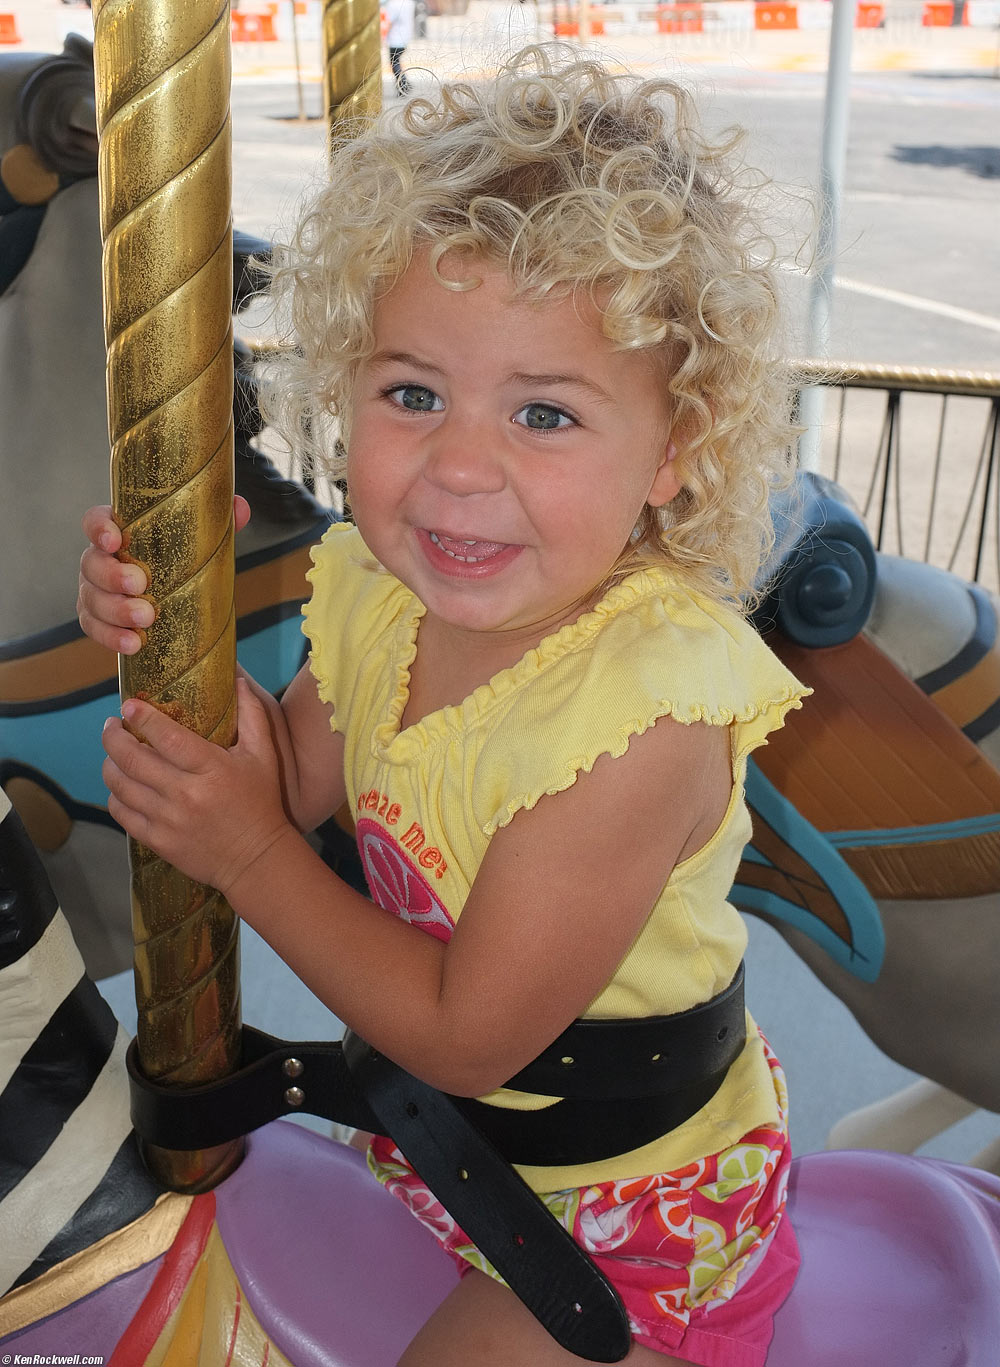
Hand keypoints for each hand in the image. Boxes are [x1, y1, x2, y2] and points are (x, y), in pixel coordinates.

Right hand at [79, 497, 251, 654]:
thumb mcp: (201, 542)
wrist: (181, 604)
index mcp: (121, 533)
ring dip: (116, 610)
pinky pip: (95, 628)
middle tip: (140, 585)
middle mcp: (101, 559)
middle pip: (91, 563)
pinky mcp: (98, 620)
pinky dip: (111, 637)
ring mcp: (95, 591)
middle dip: (112, 575)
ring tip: (145, 620)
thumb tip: (240, 507)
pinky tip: (133, 644)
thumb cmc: (182, 563)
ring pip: (91, 599)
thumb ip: (219, 522)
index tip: (115, 540)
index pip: (97, 522)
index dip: (99, 528)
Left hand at [102, 676, 292, 896]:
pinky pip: (122, 813)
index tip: (128, 705)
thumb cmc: (261, 803)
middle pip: (132, 758)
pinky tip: (121, 786)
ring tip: (113, 754)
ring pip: (120, 785)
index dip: (142, 717)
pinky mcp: (158, 841)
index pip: (166, 736)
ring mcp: (168, 819)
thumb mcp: (264, 756)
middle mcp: (185, 793)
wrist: (256, 859)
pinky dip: (115, 796)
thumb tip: (240, 681)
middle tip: (111, 725)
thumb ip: (253, 715)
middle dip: (113, 736)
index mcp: (211, 768)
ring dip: (110, 764)